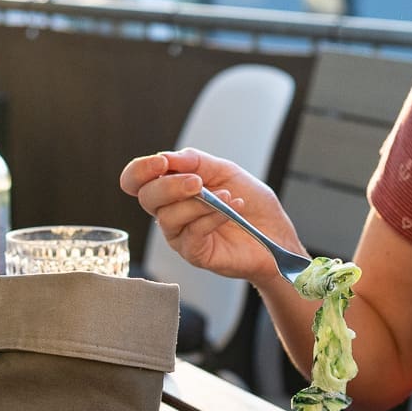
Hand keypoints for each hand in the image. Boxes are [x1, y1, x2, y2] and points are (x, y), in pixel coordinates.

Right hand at [119, 148, 303, 286]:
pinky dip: (212, 217)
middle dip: (170, 186)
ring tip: (226, 197)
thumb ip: (195, 161)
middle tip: (197, 182)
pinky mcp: (194, 253)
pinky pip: (192, 233)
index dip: (141, 170)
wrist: (275, 231)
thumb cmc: (250, 202)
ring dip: (199, 203)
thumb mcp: (224, 171)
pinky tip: (231, 209)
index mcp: (171, 189)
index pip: (136, 180)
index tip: (161, 162)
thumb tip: (168, 157)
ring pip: (169, 217)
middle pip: (147, 198)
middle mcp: (170, 212)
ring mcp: (180, 235)